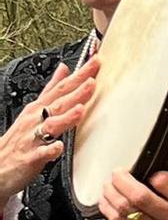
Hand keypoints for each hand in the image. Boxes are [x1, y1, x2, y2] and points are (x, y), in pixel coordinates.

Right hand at [0, 57, 98, 204]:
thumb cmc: (19, 138)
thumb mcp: (34, 108)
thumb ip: (52, 88)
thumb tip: (65, 68)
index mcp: (39, 108)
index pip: (62, 87)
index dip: (79, 74)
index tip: (96, 61)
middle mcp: (36, 120)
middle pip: (59, 103)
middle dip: (76, 92)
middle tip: (92, 81)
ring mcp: (33, 138)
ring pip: (50, 126)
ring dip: (65, 118)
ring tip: (80, 110)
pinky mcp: (30, 157)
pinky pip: (41, 154)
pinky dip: (50, 150)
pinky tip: (59, 146)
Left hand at [100, 169, 167, 219]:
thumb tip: (158, 164)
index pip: (166, 183)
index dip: (152, 173)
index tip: (149, 172)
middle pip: (139, 196)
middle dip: (122, 180)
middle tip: (118, 173)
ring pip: (123, 210)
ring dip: (110, 193)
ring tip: (109, 185)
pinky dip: (108, 208)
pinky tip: (108, 200)